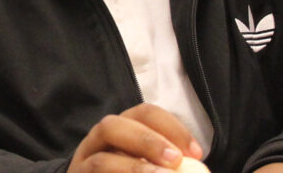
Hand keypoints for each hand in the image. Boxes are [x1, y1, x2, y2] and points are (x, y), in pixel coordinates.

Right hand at [67, 103, 203, 172]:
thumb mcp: (154, 164)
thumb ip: (171, 165)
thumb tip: (199, 167)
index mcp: (123, 133)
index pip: (144, 114)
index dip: (171, 128)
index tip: (196, 153)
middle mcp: (98, 143)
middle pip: (113, 126)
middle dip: (147, 141)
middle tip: (175, 161)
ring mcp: (83, 164)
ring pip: (100, 160)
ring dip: (133, 167)